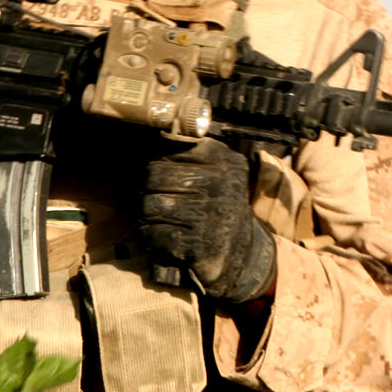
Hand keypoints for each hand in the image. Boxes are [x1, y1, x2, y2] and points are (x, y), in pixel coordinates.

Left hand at [140, 139, 276, 302]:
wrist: (244, 255)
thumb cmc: (219, 208)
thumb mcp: (218, 172)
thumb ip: (192, 152)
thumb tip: (160, 137)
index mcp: (224, 160)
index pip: (167, 151)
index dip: (158, 167)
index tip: (164, 180)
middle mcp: (221, 183)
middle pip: (154, 177)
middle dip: (148, 192)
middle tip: (157, 203)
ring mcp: (211, 214)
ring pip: (150, 205)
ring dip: (147, 217)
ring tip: (161, 221)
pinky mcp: (199, 243)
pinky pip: (155, 233)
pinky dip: (152, 239)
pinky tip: (163, 240)